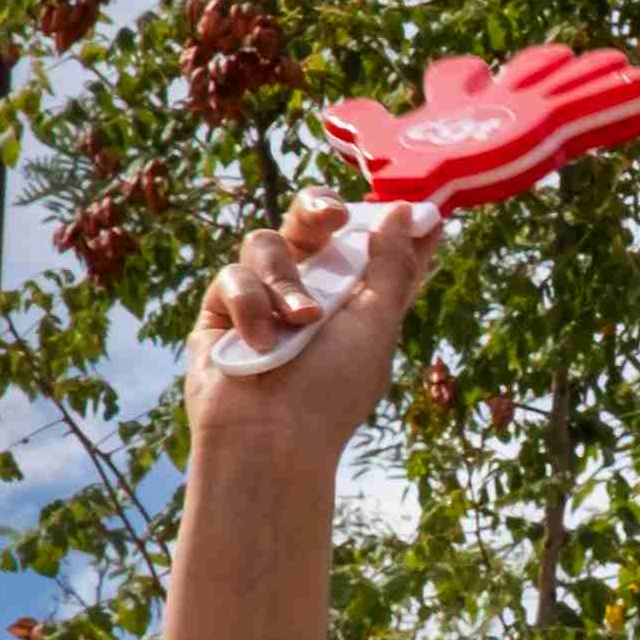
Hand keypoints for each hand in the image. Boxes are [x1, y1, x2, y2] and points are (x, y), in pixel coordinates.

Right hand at [181, 198, 438, 516]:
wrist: (270, 433)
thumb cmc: (332, 388)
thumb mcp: (377, 324)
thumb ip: (392, 266)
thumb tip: (410, 210)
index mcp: (356, 300)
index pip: (375, 251)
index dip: (392, 224)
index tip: (418, 206)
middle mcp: (309, 291)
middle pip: (309, 225)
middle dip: (318, 210)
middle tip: (332, 216)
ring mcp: (263, 297)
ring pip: (266, 244)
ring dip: (284, 280)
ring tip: (301, 320)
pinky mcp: (221, 308)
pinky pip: (231, 275)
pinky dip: (249, 306)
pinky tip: (260, 341)